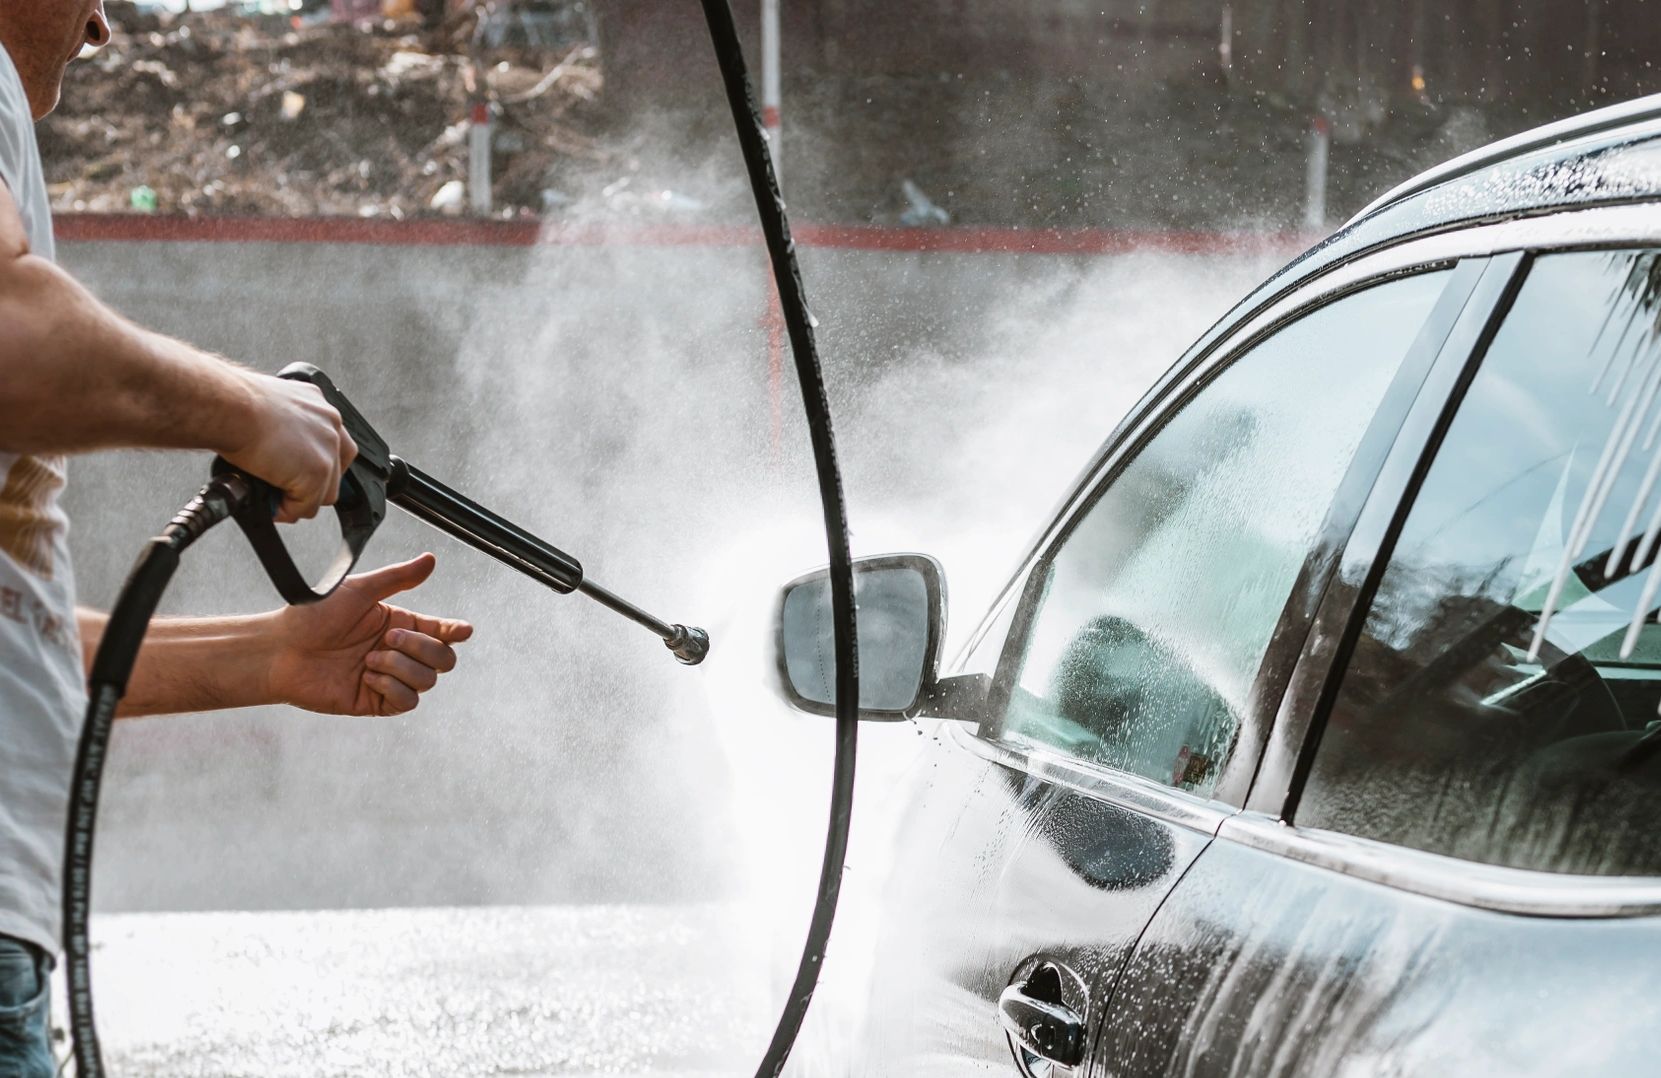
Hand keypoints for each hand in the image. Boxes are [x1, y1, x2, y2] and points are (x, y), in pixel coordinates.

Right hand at [224, 372, 357, 522]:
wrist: (229, 406)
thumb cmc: (232, 403)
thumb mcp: (266, 409)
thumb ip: (281, 429)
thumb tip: (273, 451)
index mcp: (316, 405)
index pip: (334, 443)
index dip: (317, 463)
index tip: (300, 473)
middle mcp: (329, 424)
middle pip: (335, 469)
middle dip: (311, 485)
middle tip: (284, 489)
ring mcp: (327, 450)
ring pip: (324, 492)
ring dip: (299, 500)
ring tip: (273, 498)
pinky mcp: (318, 472)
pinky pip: (306, 506)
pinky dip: (286, 511)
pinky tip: (269, 505)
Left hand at [266, 553, 472, 715]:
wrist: (281, 650)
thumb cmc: (312, 615)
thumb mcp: (359, 590)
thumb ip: (398, 578)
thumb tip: (430, 560)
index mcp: (399, 624)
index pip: (441, 631)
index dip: (456, 631)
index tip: (463, 630)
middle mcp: (398, 652)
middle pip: (443, 659)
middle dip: (422, 648)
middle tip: (388, 639)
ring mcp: (389, 678)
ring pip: (427, 681)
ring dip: (402, 667)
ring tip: (370, 659)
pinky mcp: (376, 701)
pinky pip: (407, 702)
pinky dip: (393, 688)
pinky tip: (369, 676)